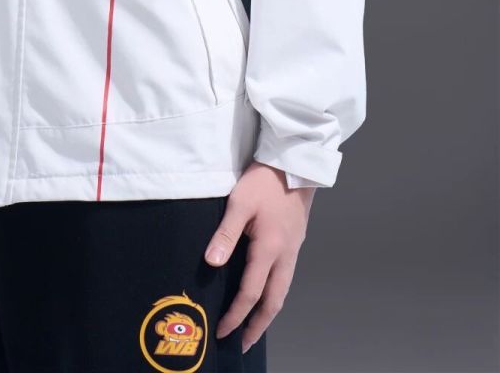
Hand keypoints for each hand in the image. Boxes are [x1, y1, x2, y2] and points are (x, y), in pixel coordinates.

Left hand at [204, 160, 314, 354]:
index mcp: (270, 249)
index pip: (251, 293)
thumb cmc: (264, 181)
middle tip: (244, 342)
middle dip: (258, 325)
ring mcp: (293, 250)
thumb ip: (225, 235)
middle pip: (273, 301)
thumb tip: (211, 264)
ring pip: (282, 291)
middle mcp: (285, 256)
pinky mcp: (295, 242)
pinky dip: (275, 293)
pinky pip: (286, 277)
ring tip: (255, 325)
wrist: (295, 163)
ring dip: (268, 312)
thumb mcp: (239, 203)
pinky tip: (267, 292)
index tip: (222, 330)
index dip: (236, 315)